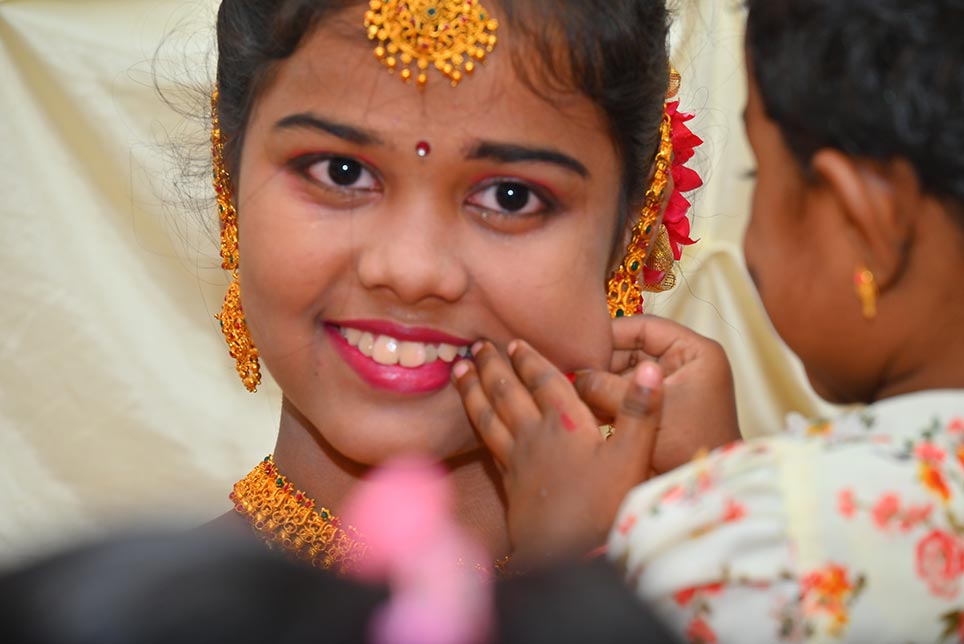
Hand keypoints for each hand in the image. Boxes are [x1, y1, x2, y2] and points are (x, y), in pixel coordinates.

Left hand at [453, 339, 662, 569]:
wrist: (567, 555)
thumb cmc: (604, 506)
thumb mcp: (633, 456)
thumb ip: (641, 410)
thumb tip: (649, 367)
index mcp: (565, 424)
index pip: (545, 382)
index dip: (531, 360)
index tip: (514, 342)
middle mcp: (535, 436)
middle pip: (509, 393)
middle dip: (493, 367)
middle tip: (476, 345)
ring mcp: (518, 460)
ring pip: (490, 416)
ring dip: (474, 391)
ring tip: (458, 371)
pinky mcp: (509, 484)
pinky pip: (488, 444)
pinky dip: (478, 426)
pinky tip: (473, 423)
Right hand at [576, 315, 739, 473]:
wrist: (707, 493)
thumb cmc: (688, 449)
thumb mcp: (644, 412)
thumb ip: (607, 388)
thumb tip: (573, 376)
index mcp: (695, 352)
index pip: (644, 327)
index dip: (608, 335)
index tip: (576, 347)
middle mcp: (685, 363)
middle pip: (632, 348)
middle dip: (602, 364)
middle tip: (570, 376)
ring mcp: (674, 385)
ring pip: (626, 373)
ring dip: (601, 384)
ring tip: (575, 395)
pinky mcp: (661, 407)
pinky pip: (629, 394)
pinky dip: (609, 400)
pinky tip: (587, 409)